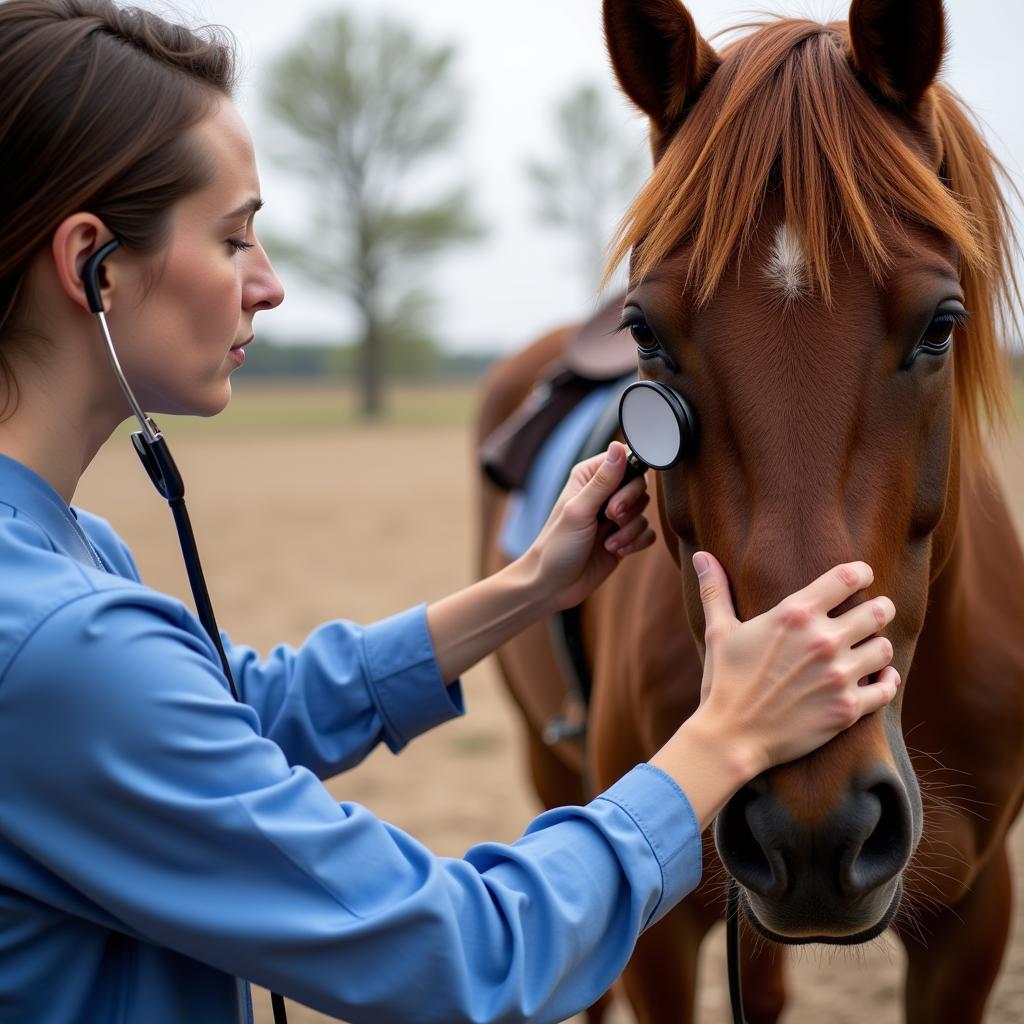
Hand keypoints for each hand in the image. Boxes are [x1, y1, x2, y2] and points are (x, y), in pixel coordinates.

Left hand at [524, 442, 654, 612]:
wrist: (553, 586)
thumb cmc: (557, 546)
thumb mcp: (578, 510)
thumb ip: (602, 481)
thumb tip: (618, 447)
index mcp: (589, 478)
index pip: (624, 460)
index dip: (629, 477)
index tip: (618, 497)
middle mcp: (604, 493)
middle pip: (640, 486)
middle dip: (630, 506)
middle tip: (611, 518)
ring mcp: (615, 517)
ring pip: (645, 512)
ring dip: (629, 530)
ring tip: (608, 543)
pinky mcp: (624, 537)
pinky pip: (647, 533)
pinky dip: (635, 543)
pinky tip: (616, 551)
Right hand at [691, 552, 898, 777]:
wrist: (731, 737)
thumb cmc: (724, 681)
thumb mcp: (719, 631)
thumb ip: (715, 589)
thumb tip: (700, 555)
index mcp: (795, 615)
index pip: (847, 578)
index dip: (861, 572)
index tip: (863, 574)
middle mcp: (823, 641)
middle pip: (877, 611)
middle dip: (879, 609)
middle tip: (875, 612)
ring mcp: (839, 676)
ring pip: (884, 649)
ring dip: (879, 646)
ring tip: (870, 648)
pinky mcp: (848, 709)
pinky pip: (886, 688)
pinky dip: (886, 681)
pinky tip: (879, 678)